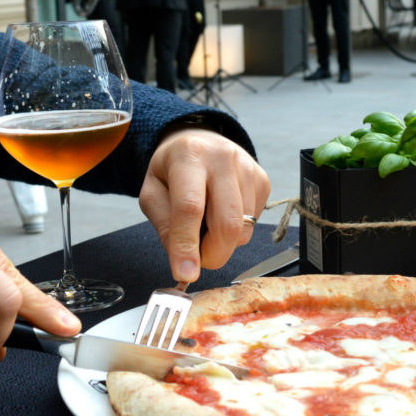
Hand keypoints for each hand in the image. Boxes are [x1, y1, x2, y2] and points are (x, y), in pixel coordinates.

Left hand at [138, 129, 270, 282]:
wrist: (200, 141)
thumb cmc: (173, 171)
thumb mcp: (152, 193)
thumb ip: (165, 226)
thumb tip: (186, 264)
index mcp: (189, 156)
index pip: (189, 207)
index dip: (187, 245)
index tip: (185, 274)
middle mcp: (223, 158)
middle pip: (227, 223)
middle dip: (212, 254)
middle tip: (197, 259)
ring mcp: (248, 168)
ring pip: (243, 230)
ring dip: (222, 243)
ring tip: (205, 224)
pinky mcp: (263, 181)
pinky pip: (254, 225)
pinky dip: (236, 232)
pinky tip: (221, 213)